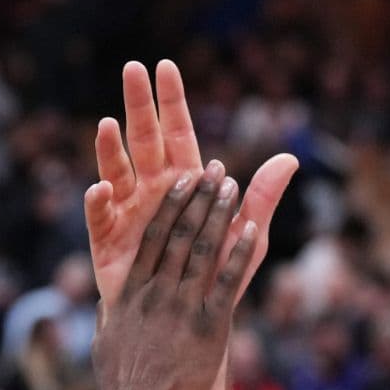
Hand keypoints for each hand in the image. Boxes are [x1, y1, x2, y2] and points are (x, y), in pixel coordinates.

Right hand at [87, 60, 296, 308]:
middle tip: (132, 69)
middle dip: (138, 105)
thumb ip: (261, 197)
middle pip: (143, 140)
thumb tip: (291, 157)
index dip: (171, 101)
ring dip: (111, 150)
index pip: (177, 132)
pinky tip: (100, 188)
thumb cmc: (215, 275)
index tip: (165, 66)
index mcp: (184, 181)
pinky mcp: (108, 243)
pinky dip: (98, 204)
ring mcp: (128, 213)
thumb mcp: (245, 236)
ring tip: (108, 125)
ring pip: (116, 172)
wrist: (185, 323)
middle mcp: (153, 190)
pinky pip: (100, 220)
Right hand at [91, 170, 255, 389]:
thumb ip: (112, 314)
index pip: (152, 237)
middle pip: (179, 233)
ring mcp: (182, 307)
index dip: (171, 206)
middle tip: (214, 170)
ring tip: (231, 186)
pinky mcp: (208, 327)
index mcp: (131, 292)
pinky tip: (252, 228)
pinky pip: (227, 281)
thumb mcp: (107, 340)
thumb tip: (110, 302)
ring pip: (202, 249)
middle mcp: (156, 292)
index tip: (183, 180)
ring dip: (219, 214)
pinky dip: (240, 253)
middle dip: (199, 198)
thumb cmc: (120, 384)